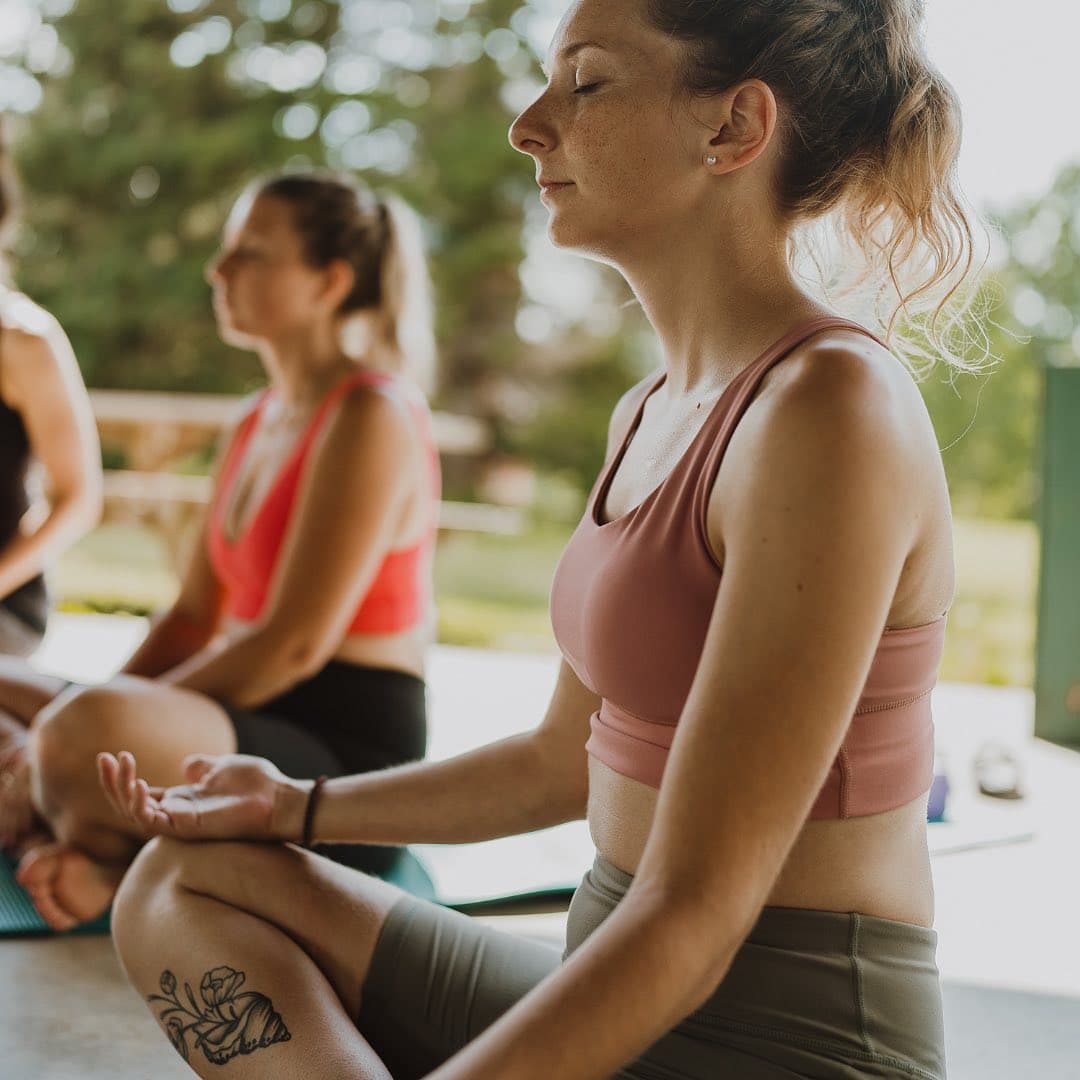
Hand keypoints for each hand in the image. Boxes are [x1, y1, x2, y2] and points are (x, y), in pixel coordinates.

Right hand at [97, 751, 310, 841]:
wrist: (280, 798)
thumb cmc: (256, 785)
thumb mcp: (222, 768)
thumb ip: (201, 769)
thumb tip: (187, 765)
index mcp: (183, 801)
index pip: (142, 794)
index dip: (124, 778)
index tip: (114, 755)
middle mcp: (177, 814)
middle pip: (131, 804)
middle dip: (113, 782)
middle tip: (104, 758)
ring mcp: (180, 823)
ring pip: (135, 814)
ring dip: (122, 789)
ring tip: (121, 764)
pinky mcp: (187, 828)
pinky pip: (152, 822)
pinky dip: (139, 804)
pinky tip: (137, 783)